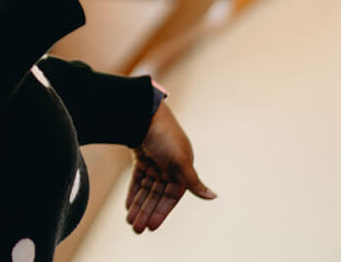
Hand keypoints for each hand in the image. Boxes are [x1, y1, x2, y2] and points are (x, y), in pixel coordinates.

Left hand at [124, 103, 215, 232]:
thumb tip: (213, 197)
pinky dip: (133, 192)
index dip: (161, 212)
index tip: (151, 227)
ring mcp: (156, 162)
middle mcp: (170, 168)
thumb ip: (192, 181)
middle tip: (136, 228)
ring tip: (131, 222)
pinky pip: (138, 179)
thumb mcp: (180, 160)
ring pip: (146, 189)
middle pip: (157, 196)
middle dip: (147, 212)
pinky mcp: (142, 157)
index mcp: (182, 170)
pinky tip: (128, 206)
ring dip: (139, 205)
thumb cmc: (165, 136)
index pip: (171, 197)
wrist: (143, 113)